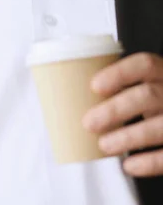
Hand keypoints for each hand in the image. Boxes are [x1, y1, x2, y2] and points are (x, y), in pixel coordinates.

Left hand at [82, 52, 162, 175]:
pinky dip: (148, 163)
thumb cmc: (154, 98)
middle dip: (114, 110)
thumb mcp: (145, 83)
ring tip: (103, 145)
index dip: (119, 74)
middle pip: (146, 96)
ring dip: (126, 138)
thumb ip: (123, 84)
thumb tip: (75, 92)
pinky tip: (129, 165)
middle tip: (89, 122)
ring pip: (157, 127)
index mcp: (162, 72)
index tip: (94, 85)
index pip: (145, 64)